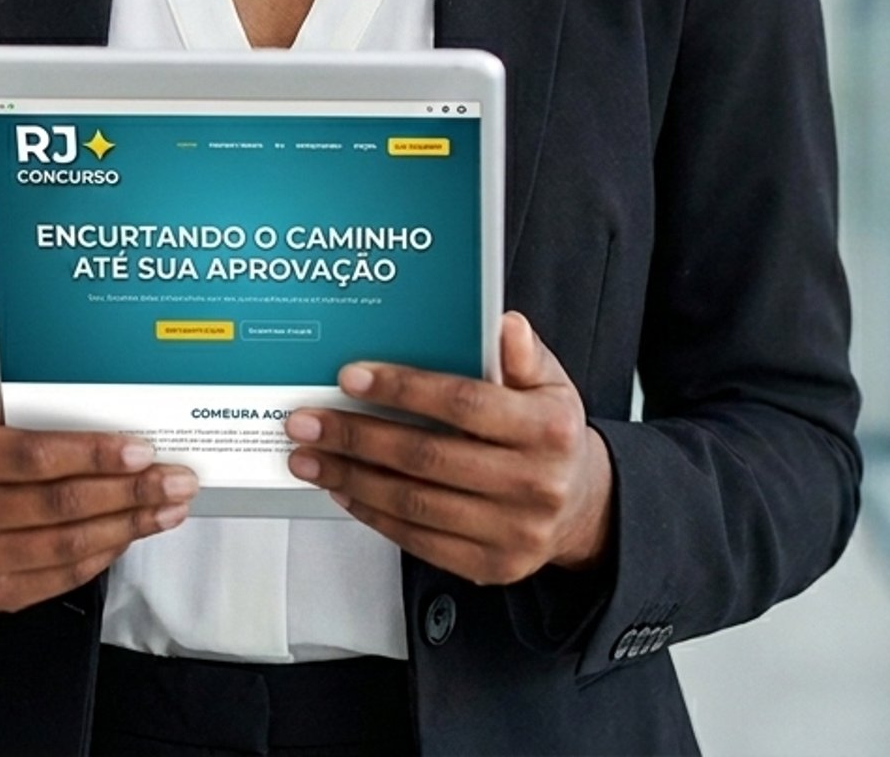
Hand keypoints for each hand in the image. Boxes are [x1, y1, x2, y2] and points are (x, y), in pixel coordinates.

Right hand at [0, 321, 197, 612]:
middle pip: (58, 506)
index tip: (139, 447)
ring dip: (128, 525)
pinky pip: (61, 576)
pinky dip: (105, 551)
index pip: (29, 457)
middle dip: (127, 491)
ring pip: (67, 546)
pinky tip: (133, 528)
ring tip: (170, 503)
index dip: (89, 454)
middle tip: (175, 476)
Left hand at [283, 310, 614, 586]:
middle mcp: (533, 483)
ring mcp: (512, 531)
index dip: (403, 390)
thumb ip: (522, 352)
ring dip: (352, 478)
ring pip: (415, 502)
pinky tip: (345, 489)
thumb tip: (504, 323)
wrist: (581, 505)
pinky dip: (374, 514)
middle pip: (428, 457)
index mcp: (547, 429)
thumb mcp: (550, 381)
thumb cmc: (550, 432)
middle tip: (308, 421)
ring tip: (310, 457)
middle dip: (357, 437)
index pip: (464, 404)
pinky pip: (420, 540)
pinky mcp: (491, 565)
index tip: (350, 378)